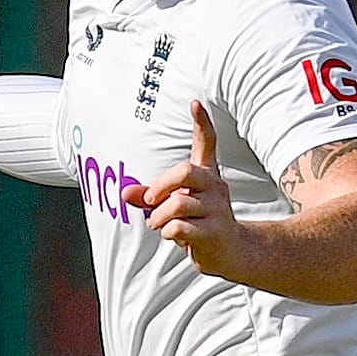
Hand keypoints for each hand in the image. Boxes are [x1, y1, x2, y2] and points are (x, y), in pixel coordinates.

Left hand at [139, 103, 247, 279]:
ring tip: (157, 224)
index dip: (202, 123)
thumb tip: (125, 193)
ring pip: (178, 203)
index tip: (195, 103)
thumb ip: (150, 198)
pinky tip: (171, 235)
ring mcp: (217, 209)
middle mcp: (215, 187)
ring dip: (158, 216)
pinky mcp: (215, 231)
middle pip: (185, 171)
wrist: (231, 252)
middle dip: (159, 187)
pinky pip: (180, 226)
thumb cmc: (201, 223)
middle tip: (149, 201)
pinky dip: (168, 231)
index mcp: (206, 176)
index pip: (207, 143)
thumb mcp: (175, 206)